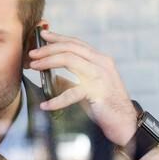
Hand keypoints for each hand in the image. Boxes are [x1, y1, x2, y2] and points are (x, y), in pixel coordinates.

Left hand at [28, 28, 138, 146]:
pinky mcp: (98, 93)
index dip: (58, 37)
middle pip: (70, 47)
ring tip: (34, 66)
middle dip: (49, 48)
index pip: (76, 43)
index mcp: (100, 60)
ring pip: (70, 59)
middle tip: (32, 53)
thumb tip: (51, 76)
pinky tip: (46, 105)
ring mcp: (101, 76)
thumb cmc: (106, 107)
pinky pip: (72, 93)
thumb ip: (73, 79)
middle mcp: (102, 63)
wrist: (126, 124)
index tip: (43, 35)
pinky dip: (56, 99)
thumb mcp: (88, 87)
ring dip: (48, 62)